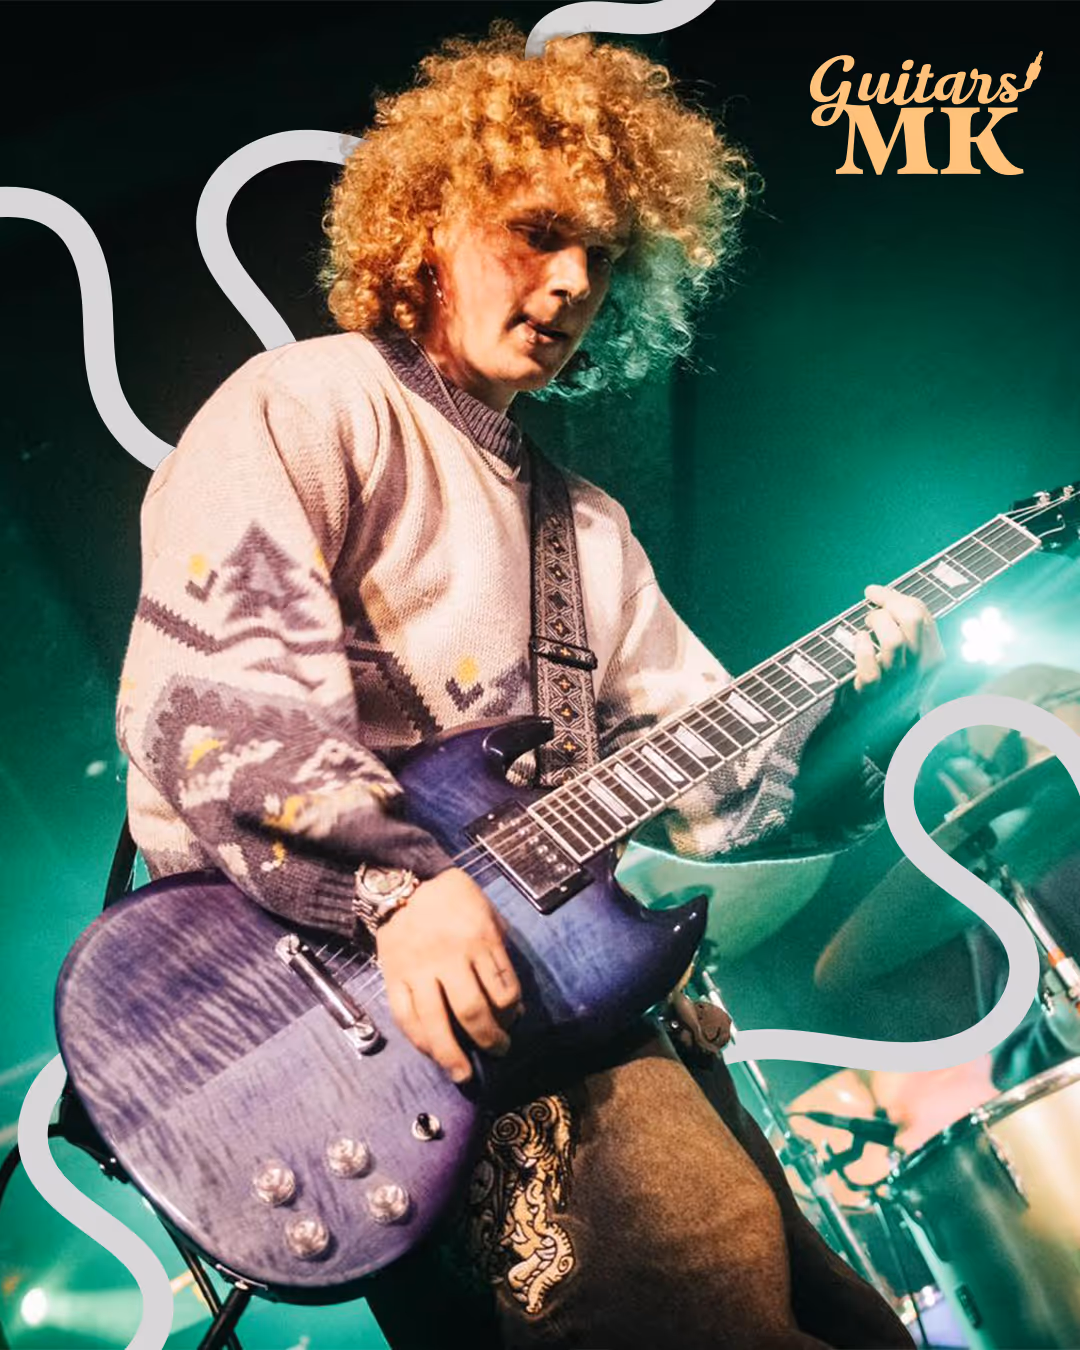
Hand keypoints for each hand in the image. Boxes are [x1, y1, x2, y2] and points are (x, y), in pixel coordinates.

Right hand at [375, 868, 522, 1083]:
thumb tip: (512, 1006)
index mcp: (479, 939)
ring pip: (436, 1021)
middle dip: (489, 1039)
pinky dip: (420, 1039)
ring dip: (451, 1054)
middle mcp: (450, 957)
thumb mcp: (488, 914)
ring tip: (462, 1073)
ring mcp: (418, 969)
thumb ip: (499, 956)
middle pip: (472, 1011)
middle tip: (498, 1052)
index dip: (513, 1013)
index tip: (512, 1022)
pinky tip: (432, 1051)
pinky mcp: (393, 976)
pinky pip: (406, 1016)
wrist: (402, 881)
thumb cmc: (454, 899)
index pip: (504, 989)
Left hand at [851, 584, 943, 695]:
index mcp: (934, 654)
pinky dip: (861, 648)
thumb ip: (907, 629)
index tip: (874, 592)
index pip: (922, 613)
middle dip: (887, 605)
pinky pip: (870, 668)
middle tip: (871, 611)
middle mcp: (921, 667)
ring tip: (865, 627)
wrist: (883, 728)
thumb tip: (883, 594)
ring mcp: (898, 681)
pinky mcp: (874, 693)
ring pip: (894, 641)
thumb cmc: (894, 682)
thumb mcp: (914, 657)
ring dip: (875, 624)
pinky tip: (859, 642)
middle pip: (912, 619)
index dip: (894, 596)